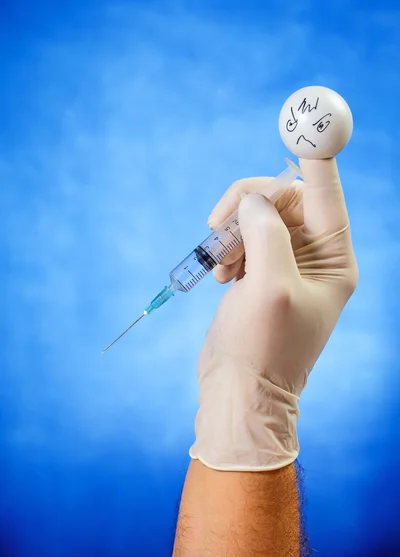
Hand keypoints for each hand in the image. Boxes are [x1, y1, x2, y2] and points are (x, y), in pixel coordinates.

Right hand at [189, 158, 357, 470]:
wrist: (238, 391)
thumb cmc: (261, 348)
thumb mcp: (269, 285)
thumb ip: (267, 231)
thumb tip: (256, 199)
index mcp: (334, 260)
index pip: (327, 196)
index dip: (314, 160)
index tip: (302, 128)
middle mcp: (315, 257)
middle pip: (284, 198)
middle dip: (249, 205)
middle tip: (218, 223)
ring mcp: (285, 263)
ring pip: (258, 216)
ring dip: (233, 230)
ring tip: (220, 266)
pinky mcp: (259, 271)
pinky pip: (243, 237)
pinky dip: (226, 247)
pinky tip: (220, 276)